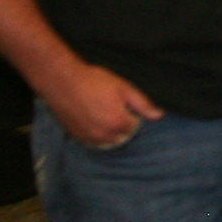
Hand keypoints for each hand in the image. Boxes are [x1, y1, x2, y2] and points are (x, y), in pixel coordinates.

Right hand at [45, 60, 161, 150]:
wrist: (61, 80)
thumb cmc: (94, 81)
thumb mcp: (124, 88)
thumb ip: (143, 104)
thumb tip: (159, 115)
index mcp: (118, 123)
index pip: (134, 127)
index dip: (131, 114)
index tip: (123, 104)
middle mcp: (104, 135)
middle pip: (121, 136)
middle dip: (121, 125)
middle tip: (111, 107)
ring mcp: (88, 137)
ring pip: (107, 141)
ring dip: (108, 131)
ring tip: (101, 112)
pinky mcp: (76, 136)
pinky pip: (92, 140)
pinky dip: (95, 133)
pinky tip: (91, 118)